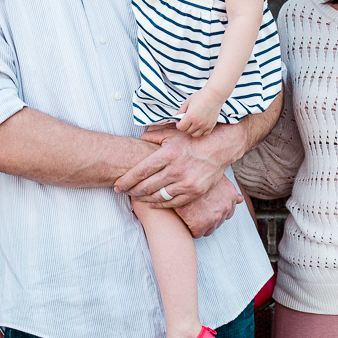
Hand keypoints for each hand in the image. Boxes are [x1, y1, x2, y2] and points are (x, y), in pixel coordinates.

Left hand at [114, 125, 240, 207]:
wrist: (220, 147)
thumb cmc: (193, 139)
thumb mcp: (172, 132)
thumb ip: (153, 135)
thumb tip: (138, 139)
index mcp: (168, 154)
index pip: (140, 171)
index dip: (126, 180)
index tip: (117, 186)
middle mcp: (176, 170)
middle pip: (146, 186)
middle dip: (131, 191)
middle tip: (124, 192)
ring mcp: (186, 183)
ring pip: (158, 196)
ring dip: (144, 199)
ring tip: (135, 198)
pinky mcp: (195, 192)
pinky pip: (173, 203)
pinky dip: (160, 205)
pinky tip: (152, 204)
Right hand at [174, 177, 241, 236]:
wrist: (179, 176)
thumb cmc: (196, 172)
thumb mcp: (215, 176)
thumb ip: (228, 189)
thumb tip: (241, 199)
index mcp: (230, 194)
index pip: (228, 212)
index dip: (215, 211)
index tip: (206, 208)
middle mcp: (226, 206)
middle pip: (218, 221)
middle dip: (208, 218)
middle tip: (196, 210)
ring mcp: (215, 216)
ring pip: (208, 229)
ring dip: (200, 224)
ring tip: (190, 215)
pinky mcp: (200, 224)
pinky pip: (197, 233)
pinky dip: (190, 228)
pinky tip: (184, 219)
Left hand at [175, 92, 220, 136]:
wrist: (214, 95)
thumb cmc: (201, 97)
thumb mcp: (187, 102)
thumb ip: (180, 111)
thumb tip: (177, 118)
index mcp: (190, 116)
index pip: (181, 127)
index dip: (178, 124)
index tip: (179, 121)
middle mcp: (198, 123)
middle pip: (187, 131)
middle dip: (185, 127)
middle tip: (186, 121)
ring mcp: (205, 125)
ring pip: (195, 135)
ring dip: (192, 130)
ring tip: (192, 124)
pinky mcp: (211, 126)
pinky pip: (204, 134)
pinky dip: (201, 131)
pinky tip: (200, 125)